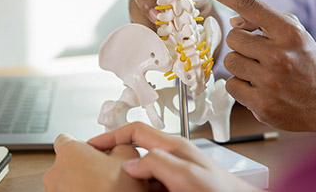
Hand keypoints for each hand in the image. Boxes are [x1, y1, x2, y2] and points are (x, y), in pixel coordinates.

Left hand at [43, 134, 146, 191]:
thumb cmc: (118, 190)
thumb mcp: (128, 155)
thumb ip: (117, 143)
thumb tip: (118, 145)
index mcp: (69, 152)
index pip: (65, 139)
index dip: (82, 145)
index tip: (93, 152)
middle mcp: (55, 172)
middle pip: (66, 162)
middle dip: (82, 166)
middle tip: (103, 173)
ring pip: (66, 182)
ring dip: (80, 183)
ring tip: (102, 188)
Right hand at [88, 122, 258, 191]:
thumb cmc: (222, 190)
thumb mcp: (187, 174)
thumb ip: (157, 163)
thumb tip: (131, 164)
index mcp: (173, 146)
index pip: (134, 130)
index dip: (111, 135)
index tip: (93, 144)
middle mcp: (172, 154)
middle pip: (135, 147)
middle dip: (115, 154)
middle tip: (100, 165)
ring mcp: (174, 168)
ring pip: (141, 166)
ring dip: (126, 173)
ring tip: (114, 182)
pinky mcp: (177, 182)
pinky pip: (151, 180)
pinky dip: (139, 184)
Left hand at [194, 0, 315, 132]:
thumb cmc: (306, 63)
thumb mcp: (295, 33)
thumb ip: (264, 22)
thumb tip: (233, 21)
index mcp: (288, 32)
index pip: (248, 4)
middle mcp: (278, 55)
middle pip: (232, 37)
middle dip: (243, 44)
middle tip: (262, 55)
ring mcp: (270, 82)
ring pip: (229, 62)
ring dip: (241, 66)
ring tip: (263, 73)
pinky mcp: (262, 105)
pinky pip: (231, 86)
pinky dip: (241, 87)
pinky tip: (260, 89)